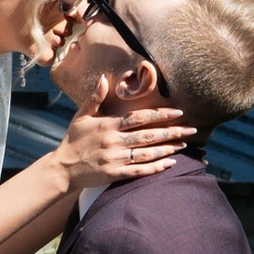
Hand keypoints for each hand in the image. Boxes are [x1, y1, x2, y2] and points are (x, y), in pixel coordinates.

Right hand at [52, 84, 191, 195]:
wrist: (62, 169)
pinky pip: (138, 171)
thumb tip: (103, 79)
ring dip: (167, 149)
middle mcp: (112, 141)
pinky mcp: (114, 174)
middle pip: (147, 136)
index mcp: (107, 125)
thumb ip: (94, 98)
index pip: (139, 118)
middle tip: (191, 129)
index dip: (160, 114)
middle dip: (171, 132)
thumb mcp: (81, 116)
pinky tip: (170, 164)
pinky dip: (155, 168)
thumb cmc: (73, 141)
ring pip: (146, 153)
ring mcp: (114, 159)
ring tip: (184, 145)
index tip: (178, 112)